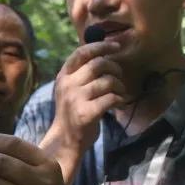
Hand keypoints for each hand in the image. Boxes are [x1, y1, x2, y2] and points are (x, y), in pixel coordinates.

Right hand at [45, 41, 126, 156]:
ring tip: (120, 93)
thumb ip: (82, 71)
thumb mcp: (71, 88)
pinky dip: (119, 99)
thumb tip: (104, 51)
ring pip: (107, 81)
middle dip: (115, 68)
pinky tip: (119, 104)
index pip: (82, 52)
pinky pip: (111, 98)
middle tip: (119, 77)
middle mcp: (68, 85)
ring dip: (119, 86)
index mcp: (64, 75)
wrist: (65, 139)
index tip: (116, 46)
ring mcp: (76, 99)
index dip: (101, 45)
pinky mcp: (86, 113)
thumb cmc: (73, 110)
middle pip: (98, 64)